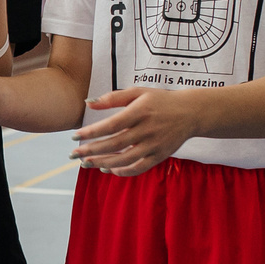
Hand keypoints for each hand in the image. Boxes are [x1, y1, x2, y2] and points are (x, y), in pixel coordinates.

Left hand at [71, 86, 201, 175]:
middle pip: (115, 144)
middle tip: (73, 154)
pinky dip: (123, 171)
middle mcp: (147, 129)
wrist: (191, 112)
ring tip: (87, 163)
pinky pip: (140, 168)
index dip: (91, 132)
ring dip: (103, 163)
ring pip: (125, 159)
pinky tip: (109, 169)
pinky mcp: (160, 155)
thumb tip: (88, 102)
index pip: (111, 125)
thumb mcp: (137, 92)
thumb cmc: (159, 100)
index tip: (74, 136)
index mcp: (140, 111)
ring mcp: (154, 144)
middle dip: (91, 150)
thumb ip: (112, 98)